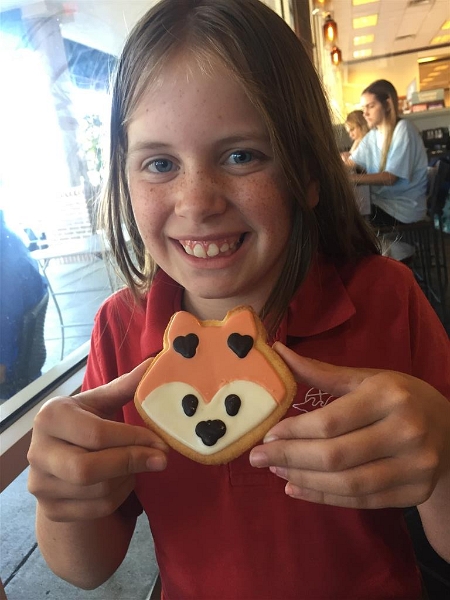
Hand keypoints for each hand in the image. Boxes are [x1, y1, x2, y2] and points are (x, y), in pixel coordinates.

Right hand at [28, 361, 168, 521]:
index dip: (132, 440)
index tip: (161, 442)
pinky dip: (120, 496)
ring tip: (140, 464)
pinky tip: (125, 480)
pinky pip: (97, 509)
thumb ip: (124, 386)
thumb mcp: (99, 403)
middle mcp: (37, 452)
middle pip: (88, 469)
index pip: (95, 434)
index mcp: (50, 417)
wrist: (58, 460)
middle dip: (131, 463)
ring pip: (97, 492)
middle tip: (162, 459)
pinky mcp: (52, 510)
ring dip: (129, 479)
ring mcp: (40, 485)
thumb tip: (155, 364)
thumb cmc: (84, 423)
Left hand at [250, 343, 449, 508]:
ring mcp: (414, 467)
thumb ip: (321, 372)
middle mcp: (405, 432)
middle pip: (335, 456)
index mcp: (389, 396)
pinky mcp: (414, 493)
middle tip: (258, 458)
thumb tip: (277, 352)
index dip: (294, 431)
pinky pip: (362, 502)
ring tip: (277, 471)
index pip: (331, 421)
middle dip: (290, 458)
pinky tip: (298, 488)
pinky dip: (325, 498)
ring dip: (304, 480)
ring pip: (347, 484)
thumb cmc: (400, 398)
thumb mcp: (366, 379)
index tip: (267, 434)